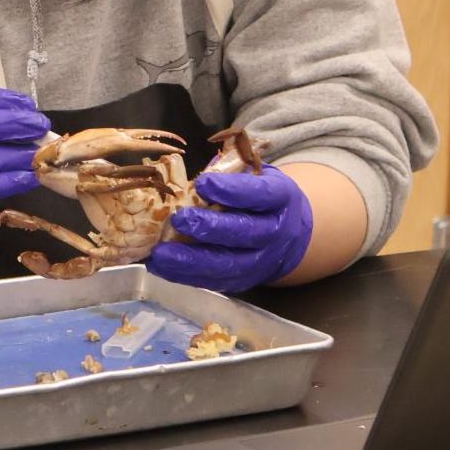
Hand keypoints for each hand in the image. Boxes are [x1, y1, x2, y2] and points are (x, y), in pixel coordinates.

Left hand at [147, 167, 313, 291]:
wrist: (289, 233)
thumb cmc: (259, 195)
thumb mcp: (254, 175)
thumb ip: (228, 172)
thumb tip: (182, 168)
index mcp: (280, 197)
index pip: (259, 194)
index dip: (232, 190)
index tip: (202, 184)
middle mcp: (275, 231)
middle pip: (244, 232)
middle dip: (209, 227)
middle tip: (178, 219)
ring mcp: (262, 260)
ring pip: (229, 264)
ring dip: (191, 260)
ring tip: (161, 254)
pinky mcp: (245, 280)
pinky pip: (216, 281)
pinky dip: (187, 276)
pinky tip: (162, 267)